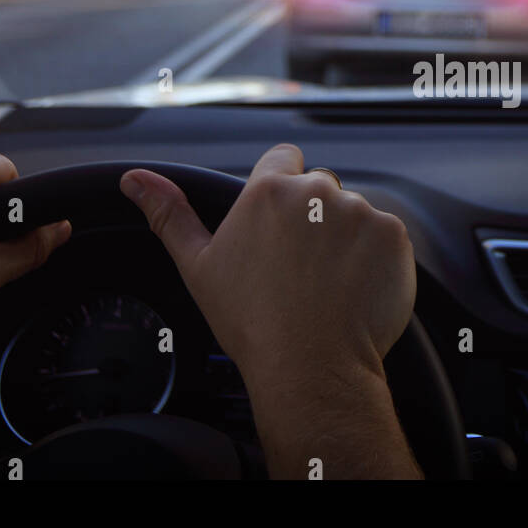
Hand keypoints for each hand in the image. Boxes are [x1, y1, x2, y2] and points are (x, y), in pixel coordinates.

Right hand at [120, 144, 420, 477]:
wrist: (310, 368)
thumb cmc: (252, 323)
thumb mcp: (199, 266)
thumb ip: (169, 214)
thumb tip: (134, 179)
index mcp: (269, 190)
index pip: (283, 159)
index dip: (281, 190)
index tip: (279, 227)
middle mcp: (317, 192)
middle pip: (320, 187)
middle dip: (314, 216)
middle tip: (301, 265)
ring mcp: (360, 212)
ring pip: (354, 212)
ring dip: (346, 236)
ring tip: (328, 282)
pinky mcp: (393, 235)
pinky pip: (385, 235)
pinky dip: (376, 257)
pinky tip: (355, 287)